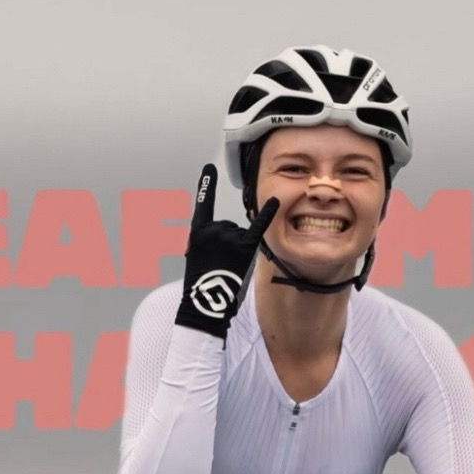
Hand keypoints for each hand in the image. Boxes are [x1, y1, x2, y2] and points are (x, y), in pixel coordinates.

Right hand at [174, 164, 277, 338]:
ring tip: (229, 269)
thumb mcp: (196, 260)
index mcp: (198, 233)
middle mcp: (213, 229)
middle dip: (227, 244)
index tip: (209, 169)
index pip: (203, 205)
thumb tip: (221, 239)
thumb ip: (208, 243)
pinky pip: (258, 228)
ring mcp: (229, 236)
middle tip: (220, 266)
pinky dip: (267, 215)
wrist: (204, 304)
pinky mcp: (243, 246)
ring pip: (241, 235)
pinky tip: (276, 201)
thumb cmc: (201, 288)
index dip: (206, 186)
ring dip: (238, 250)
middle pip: (228, 227)